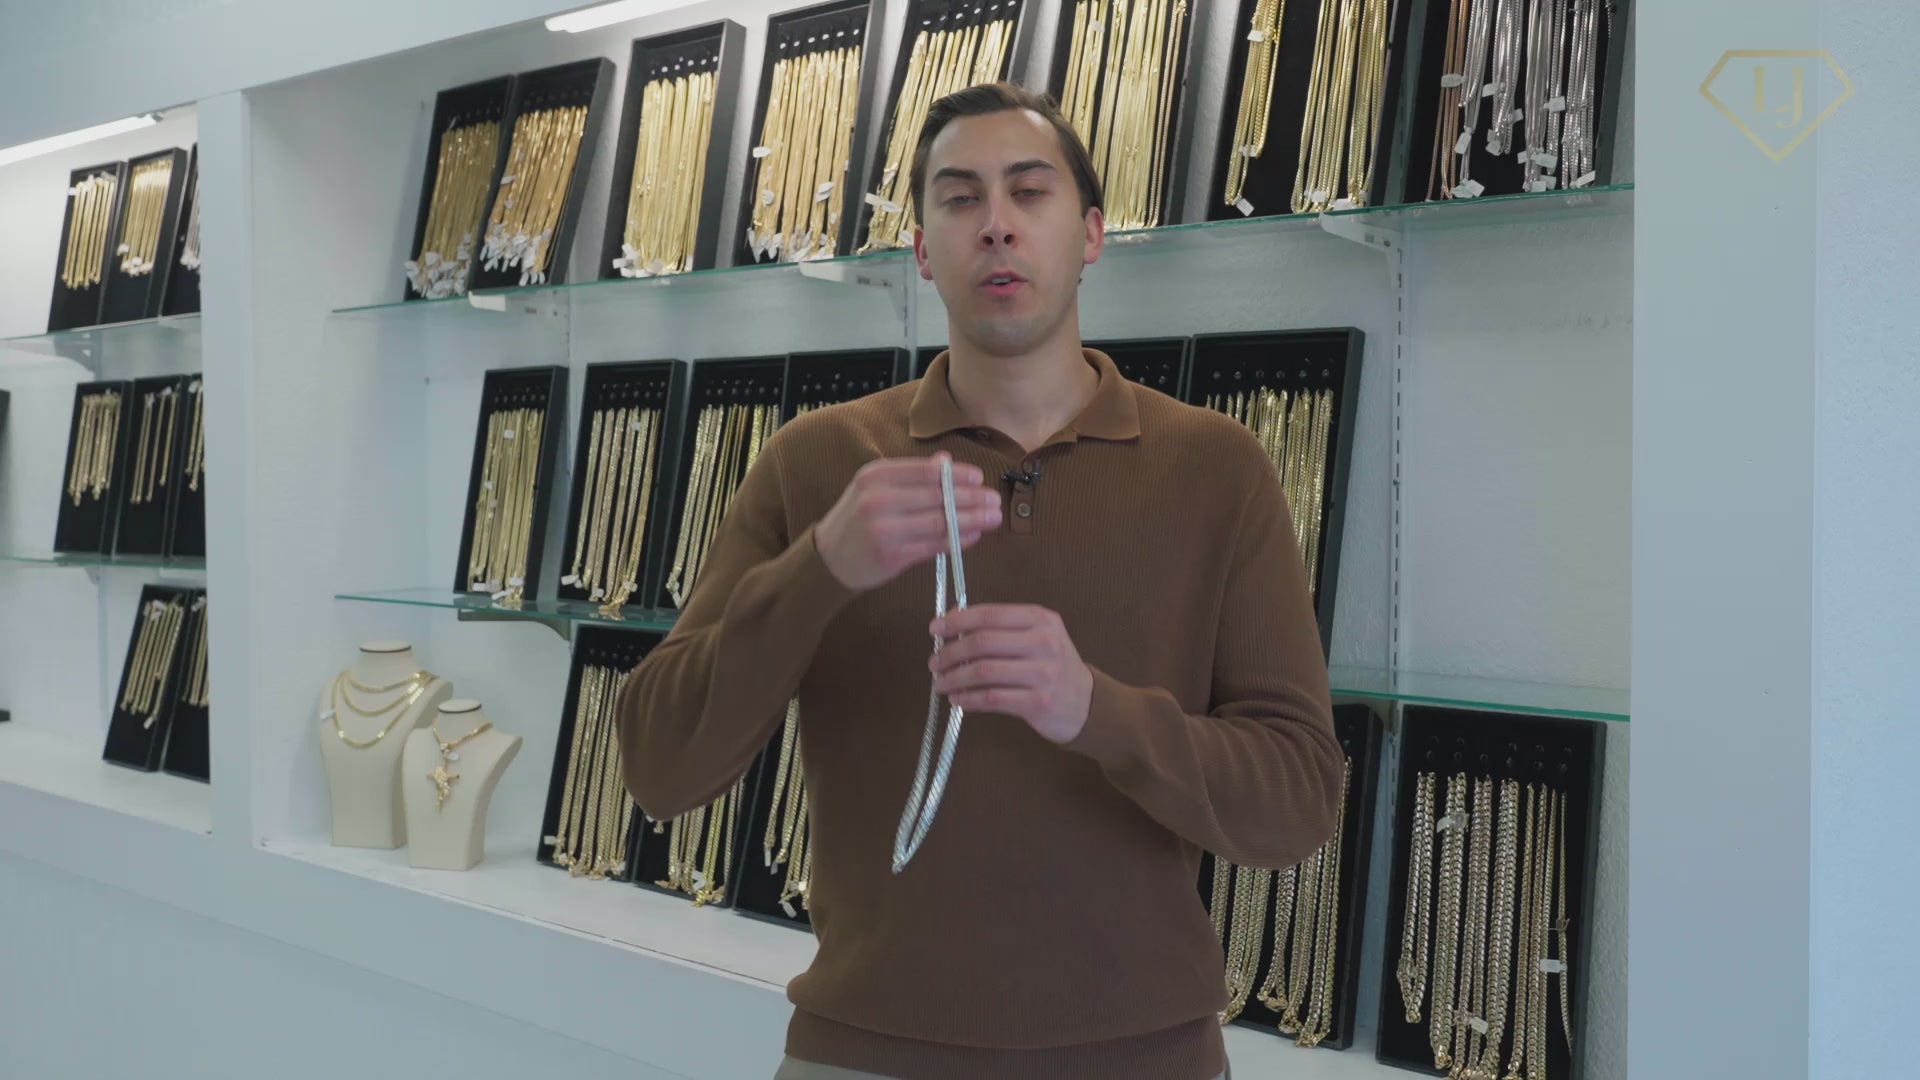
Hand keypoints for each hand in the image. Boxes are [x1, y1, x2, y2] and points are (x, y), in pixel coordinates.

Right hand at [816, 452, 1001, 591]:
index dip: (958, 474)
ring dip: (971, 520)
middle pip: (937, 496)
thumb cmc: (858, 519)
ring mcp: (883, 528)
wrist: (827, 557)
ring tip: (992, 518)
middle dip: (972, 498)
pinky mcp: (890, 555)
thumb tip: (946, 461)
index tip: (980, 478)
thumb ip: (910, 475)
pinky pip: (933, 545)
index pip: (926, 471)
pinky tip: (972, 536)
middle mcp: (877, 499)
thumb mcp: (875, 487)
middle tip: (994, 500)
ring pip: (939, 522)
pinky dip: (956, 541)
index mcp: (876, 475)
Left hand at [927, 604, 1093, 743]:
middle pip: (983, 642)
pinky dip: (968, 699)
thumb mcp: (1037, 636)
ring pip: (984, 671)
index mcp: (1042, 619)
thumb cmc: (1053, 666)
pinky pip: (992, 698)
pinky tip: (957, 699)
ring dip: (954, 678)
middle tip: (934, 662)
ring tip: (940, 683)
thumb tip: (952, 623)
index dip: (957, 620)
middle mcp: (1044, 642)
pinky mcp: (1038, 702)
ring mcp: (1043, 673)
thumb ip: (1001, 628)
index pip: (990, 615)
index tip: (935, 628)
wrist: (1087, 703)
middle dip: (950, 652)